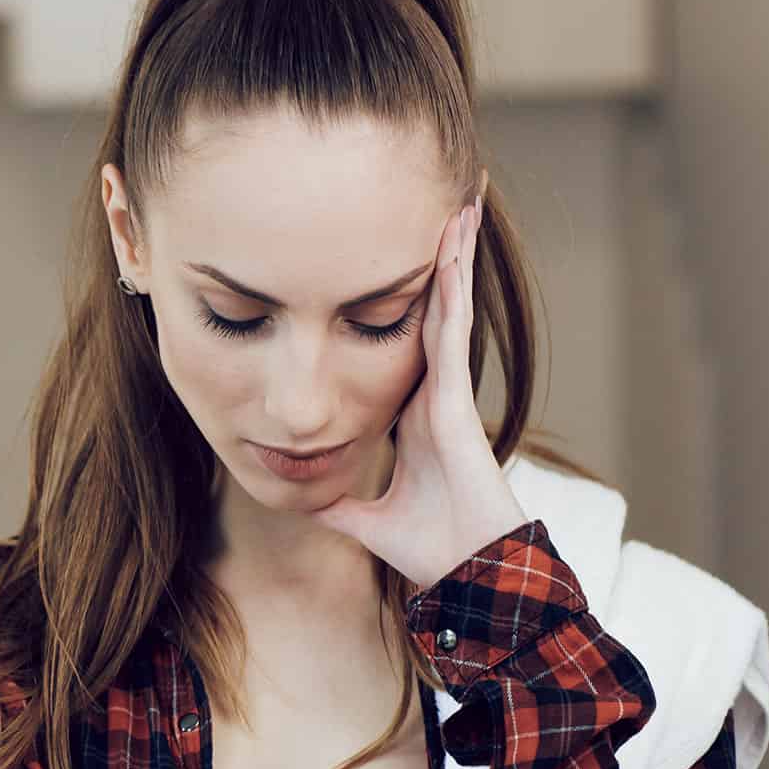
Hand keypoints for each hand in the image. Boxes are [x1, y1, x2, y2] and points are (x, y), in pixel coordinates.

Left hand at [314, 199, 527, 588]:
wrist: (466, 567)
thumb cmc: (428, 545)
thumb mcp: (362, 517)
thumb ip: (336, 504)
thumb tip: (302, 501)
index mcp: (411, 413)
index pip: (401, 343)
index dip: (400, 302)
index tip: (390, 264)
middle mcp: (432, 392)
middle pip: (430, 311)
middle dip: (436, 262)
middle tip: (440, 206)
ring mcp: (447, 388)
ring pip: (448, 305)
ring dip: (453, 254)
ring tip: (459, 201)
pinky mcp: (454, 393)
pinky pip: (451, 323)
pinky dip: (455, 280)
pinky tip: (456, 238)